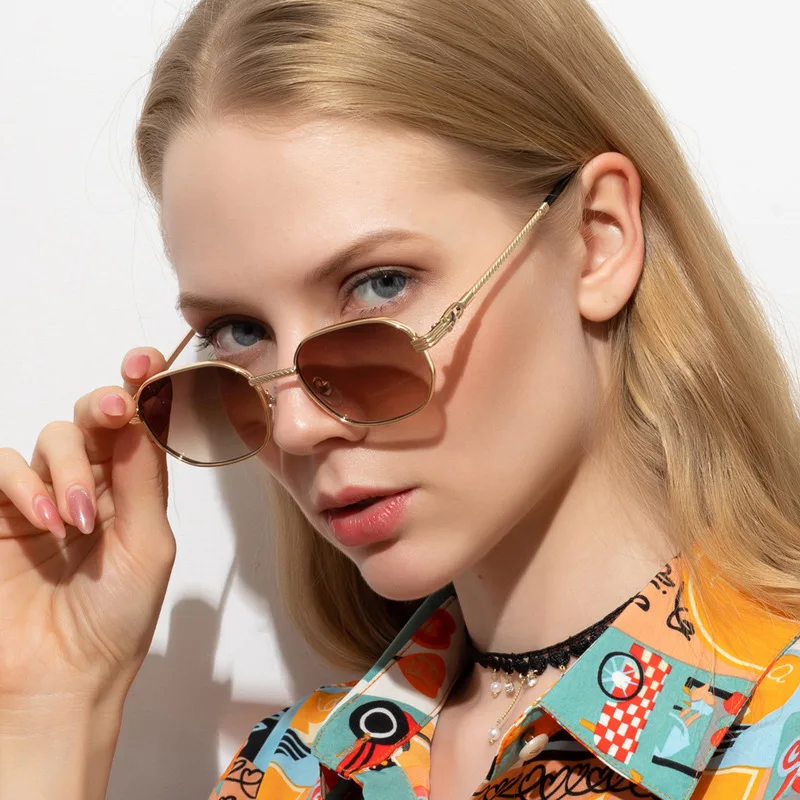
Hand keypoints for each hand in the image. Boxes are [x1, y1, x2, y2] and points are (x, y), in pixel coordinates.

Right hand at [0, 349, 176, 705]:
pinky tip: (46, 520)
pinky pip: (0, 469)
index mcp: (133, 488)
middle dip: (105, 407)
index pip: (138, 426)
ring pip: (50, 439)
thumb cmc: (115, 618)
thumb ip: (142, 480)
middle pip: (93, 419)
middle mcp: (91, 484)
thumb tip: (144, 414)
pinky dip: (23, 485)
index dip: (142, 389)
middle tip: (116, 412)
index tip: (145, 363)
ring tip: (77, 520)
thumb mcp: (147, 545)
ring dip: (66, 468)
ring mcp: (42, 497)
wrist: (62, 677)